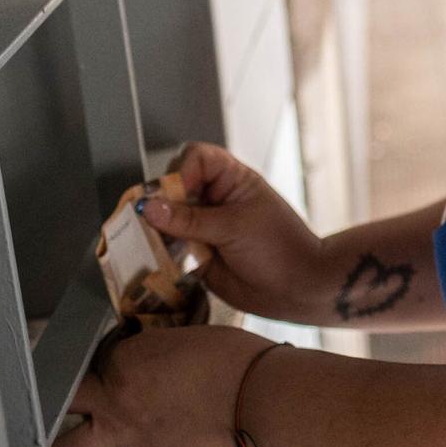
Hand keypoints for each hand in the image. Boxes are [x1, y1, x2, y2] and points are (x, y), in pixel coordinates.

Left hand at [37, 324, 270, 446]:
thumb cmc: (234, 360)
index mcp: (126, 358)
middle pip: (64, 401)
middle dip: (57, 404)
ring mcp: (123, 436)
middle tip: (54, 408)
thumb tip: (156, 365)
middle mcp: (113, 396)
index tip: (116, 372)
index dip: (105, 368)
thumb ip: (159, 354)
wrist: (257, 394)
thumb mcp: (187, 340)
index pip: (97, 362)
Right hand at [140, 142, 332, 322]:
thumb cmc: (280, 247)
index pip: (196, 158)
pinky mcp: (195, 254)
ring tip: (158, 243)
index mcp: (232, 180)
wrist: (296, 288)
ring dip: (157, 231)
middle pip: (173, 188)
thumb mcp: (234, 227)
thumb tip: (149, 207)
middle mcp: (214, 200)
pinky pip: (168, 249)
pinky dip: (161, 253)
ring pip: (166, 220)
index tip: (175, 193)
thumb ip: (190, 219)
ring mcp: (203, 227)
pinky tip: (162, 260)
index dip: (181, 172)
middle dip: (161, 203)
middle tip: (156, 222)